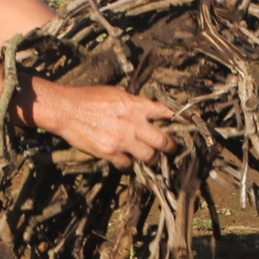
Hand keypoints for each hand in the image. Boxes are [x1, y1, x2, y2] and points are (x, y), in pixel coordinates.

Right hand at [31, 82, 177, 169]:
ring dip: (151, 157)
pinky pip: (127, 164)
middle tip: (170, 148)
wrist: (66, 110)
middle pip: (163, 141)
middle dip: (170, 146)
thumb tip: (147, 110)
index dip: (182, 119)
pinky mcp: (110, 153)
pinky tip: (124, 158)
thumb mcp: (115, 93)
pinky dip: (127, 163)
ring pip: (149, 157)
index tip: (191, 124)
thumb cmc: (88, 98)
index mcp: (136, 106)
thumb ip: (133, 103)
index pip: (167, 112)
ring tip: (149, 156)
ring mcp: (122, 140)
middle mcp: (133, 124)